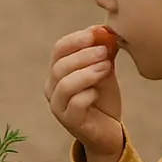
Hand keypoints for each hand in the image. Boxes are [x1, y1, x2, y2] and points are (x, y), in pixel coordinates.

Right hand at [46, 25, 125, 161]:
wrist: (110, 131)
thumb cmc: (104, 99)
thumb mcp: (104, 71)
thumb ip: (103, 53)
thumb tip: (105, 30)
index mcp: (58, 72)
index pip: (59, 49)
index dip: (77, 39)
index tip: (97, 32)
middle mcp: (52, 88)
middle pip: (60, 65)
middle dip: (84, 55)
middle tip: (105, 51)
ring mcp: (58, 107)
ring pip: (65, 84)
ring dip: (87, 73)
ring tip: (107, 68)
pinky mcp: (70, 122)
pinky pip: (75, 104)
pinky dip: (88, 94)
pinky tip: (98, 93)